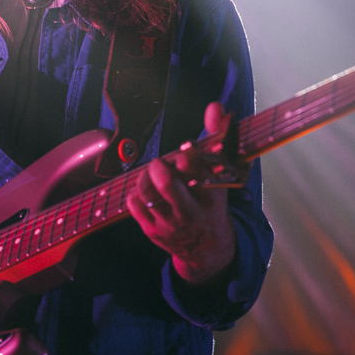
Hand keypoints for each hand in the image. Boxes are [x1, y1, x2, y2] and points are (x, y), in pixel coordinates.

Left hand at [126, 102, 237, 285]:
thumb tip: (214, 106)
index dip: (187, 157)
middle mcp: (192, 212)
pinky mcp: (152, 230)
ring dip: (145, 176)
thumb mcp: (220, 173)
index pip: (197, 171)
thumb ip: (216, 137)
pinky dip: (136, 191)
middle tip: (161, 163)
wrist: (206, 247)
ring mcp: (170, 224)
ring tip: (153, 173)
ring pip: (147, 192)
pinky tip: (147, 190)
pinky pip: (134, 204)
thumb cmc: (211, 202)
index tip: (184, 151)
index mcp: (212, 196)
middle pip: (168, 185)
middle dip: (160, 167)